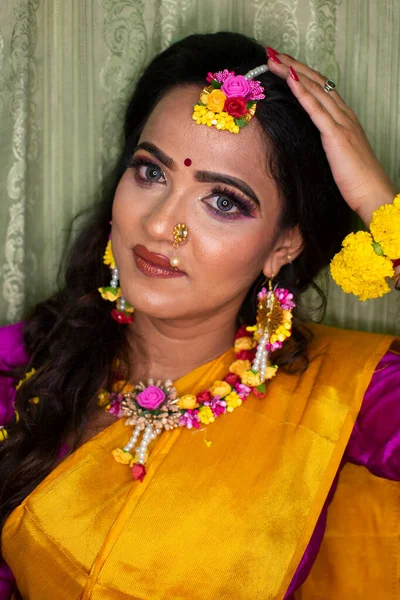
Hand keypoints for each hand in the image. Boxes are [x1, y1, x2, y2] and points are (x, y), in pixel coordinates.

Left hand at [266, 49, 397, 227]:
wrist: (372, 192)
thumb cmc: (355, 181)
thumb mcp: (337, 157)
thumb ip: (326, 144)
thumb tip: (308, 141)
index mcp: (345, 119)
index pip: (322, 88)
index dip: (302, 74)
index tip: (284, 64)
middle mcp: (344, 115)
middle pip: (317, 82)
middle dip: (294, 66)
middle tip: (273, 53)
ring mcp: (342, 123)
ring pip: (316, 89)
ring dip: (293, 72)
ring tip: (274, 60)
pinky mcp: (336, 135)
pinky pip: (317, 109)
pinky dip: (303, 92)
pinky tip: (290, 79)